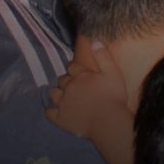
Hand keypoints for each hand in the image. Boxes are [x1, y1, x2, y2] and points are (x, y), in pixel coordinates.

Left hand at [47, 39, 137, 163]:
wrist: (108, 122)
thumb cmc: (114, 97)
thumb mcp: (113, 73)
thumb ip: (104, 56)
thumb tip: (95, 41)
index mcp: (81, 75)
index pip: (72, 66)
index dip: (74, 68)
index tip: (77, 71)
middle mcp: (69, 87)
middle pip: (62, 80)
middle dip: (66, 81)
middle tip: (73, 86)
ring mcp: (63, 103)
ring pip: (53, 93)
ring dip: (57, 93)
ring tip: (62, 96)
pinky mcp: (60, 118)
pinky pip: (49, 112)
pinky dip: (50, 110)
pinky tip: (54, 110)